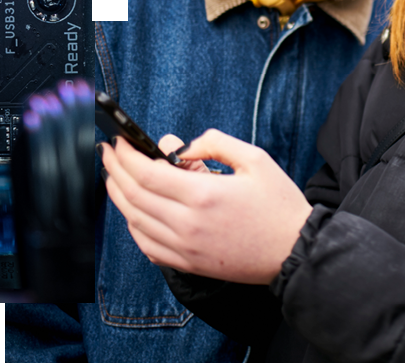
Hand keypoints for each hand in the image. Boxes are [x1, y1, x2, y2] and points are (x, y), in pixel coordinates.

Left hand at [101, 128, 312, 284]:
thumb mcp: (254, 160)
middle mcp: (189, 224)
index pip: (146, 172)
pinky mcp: (189, 264)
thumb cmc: (279, 205)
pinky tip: (132, 211)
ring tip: (113, 176)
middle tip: (107, 152)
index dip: (125, 154)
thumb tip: (179, 145)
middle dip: (114, 169)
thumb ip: (214, 143)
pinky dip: (133, 226)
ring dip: (118, 196)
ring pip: (135, 221)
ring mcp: (186, 248)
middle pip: (133, 195)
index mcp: (204, 195)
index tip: (118, 140)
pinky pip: (147, 246)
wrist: (297, 253)